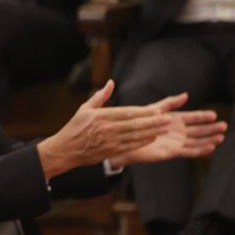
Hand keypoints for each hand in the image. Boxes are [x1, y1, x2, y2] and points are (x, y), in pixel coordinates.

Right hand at [37, 80, 171, 177]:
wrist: (66, 149)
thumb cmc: (75, 128)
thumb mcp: (84, 109)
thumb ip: (100, 96)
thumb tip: (111, 83)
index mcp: (100, 116)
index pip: (126, 113)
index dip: (143, 112)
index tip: (157, 110)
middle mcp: (106, 128)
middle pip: (134, 124)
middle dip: (153, 122)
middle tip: (168, 119)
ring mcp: (109, 141)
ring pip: (135, 136)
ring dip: (152, 132)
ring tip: (165, 128)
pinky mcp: (110, 151)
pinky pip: (130, 146)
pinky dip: (142, 142)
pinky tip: (152, 138)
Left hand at [109, 93, 226, 167]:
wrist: (126, 139)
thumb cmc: (138, 123)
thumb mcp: (154, 109)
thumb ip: (170, 103)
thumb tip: (186, 95)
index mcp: (174, 120)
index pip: (192, 117)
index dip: (203, 117)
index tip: (214, 115)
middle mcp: (177, 131)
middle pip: (198, 130)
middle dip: (211, 128)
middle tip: (224, 126)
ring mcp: (176, 142)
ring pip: (196, 141)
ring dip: (209, 140)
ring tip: (221, 137)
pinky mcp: (172, 152)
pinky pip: (189, 151)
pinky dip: (200, 150)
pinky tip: (211, 148)